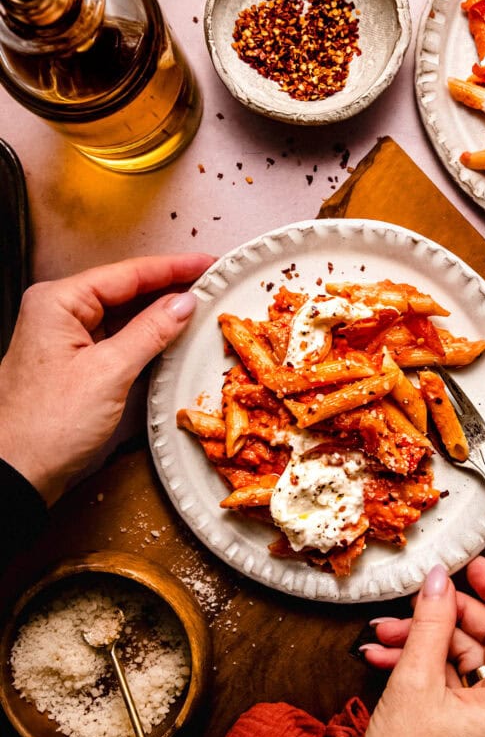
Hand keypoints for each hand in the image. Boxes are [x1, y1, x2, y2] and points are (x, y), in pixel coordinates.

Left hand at [0, 253, 213, 504]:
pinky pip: (117, 339)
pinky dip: (146, 336)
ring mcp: (66, 339)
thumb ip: (151, 332)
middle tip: (212, 282)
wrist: (15, 473)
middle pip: (125, 290)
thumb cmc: (48, 425)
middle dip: (168, 286)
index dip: (173, 267)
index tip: (209, 263)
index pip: (127, 273)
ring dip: (159, 312)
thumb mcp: (109, 373)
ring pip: (123, 315)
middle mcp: (59, 313)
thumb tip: (184, 303)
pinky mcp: (75, 364)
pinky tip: (171, 334)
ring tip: (200, 304)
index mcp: (59, 301)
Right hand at [349, 558, 484, 736]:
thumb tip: (438, 579)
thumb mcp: (413, 684)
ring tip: (383, 636)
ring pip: (468, 661)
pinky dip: (426, 670)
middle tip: (409, 603)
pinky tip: (387, 659)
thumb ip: (429, 622)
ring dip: (425, 643)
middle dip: (443, 618)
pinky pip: (459, 686)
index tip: (470, 563)